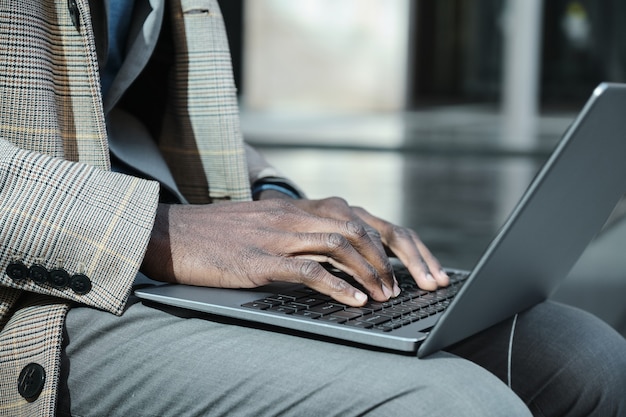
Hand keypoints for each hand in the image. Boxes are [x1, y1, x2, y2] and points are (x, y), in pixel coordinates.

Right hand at [142, 198, 446, 306]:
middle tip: (421, 285)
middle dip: (401, 258)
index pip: (369, 219)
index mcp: (306, 208)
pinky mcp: (261, 259)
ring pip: (342, 244)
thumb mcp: (273, 225)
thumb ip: (309, 232)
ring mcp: (280, 235)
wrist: (177, 232)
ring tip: (390, 295)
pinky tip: (356, 301)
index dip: (403, 244)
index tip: (426, 269)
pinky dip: (338, 286)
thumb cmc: (226, 234)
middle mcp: (299, 215)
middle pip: (366, 228)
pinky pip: (308, 269)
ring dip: (373, 272)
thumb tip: (347, 254)